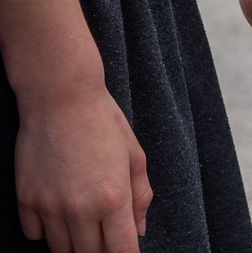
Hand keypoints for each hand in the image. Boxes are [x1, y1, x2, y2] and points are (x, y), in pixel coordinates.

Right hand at [13, 82, 149, 252]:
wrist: (60, 99)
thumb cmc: (104, 123)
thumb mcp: (135, 156)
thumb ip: (140, 197)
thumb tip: (139, 230)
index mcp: (113, 197)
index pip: (122, 250)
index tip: (126, 252)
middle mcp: (80, 208)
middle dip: (101, 250)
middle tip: (105, 233)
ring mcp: (49, 207)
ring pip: (61, 250)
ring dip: (75, 243)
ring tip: (84, 221)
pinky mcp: (25, 200)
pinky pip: (35, 235)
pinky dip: (47, 231)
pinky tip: (58, 211)